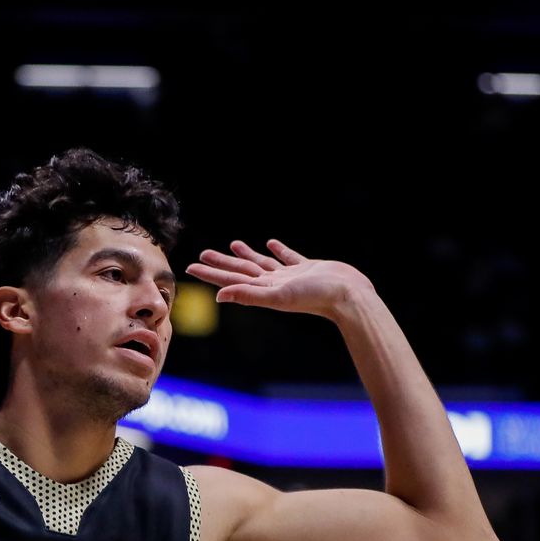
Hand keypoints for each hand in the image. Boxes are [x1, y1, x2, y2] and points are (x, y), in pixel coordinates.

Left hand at [183, 239, 374, 318]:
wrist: (348, 295)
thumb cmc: (315, 297)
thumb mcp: (278, 296)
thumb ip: (248, 295)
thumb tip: (219, 295)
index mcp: (264, 290)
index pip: (230, 279)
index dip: (210, 273)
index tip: (190, 267)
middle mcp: (273, 284)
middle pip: (241, 271)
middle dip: (222, 263)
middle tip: (203, 254)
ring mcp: (290, 276)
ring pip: (263, 263)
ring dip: (247, 256)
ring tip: (233, 245)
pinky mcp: (307, 268)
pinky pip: (288, 257)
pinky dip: (278, 250)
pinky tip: (272, 243)